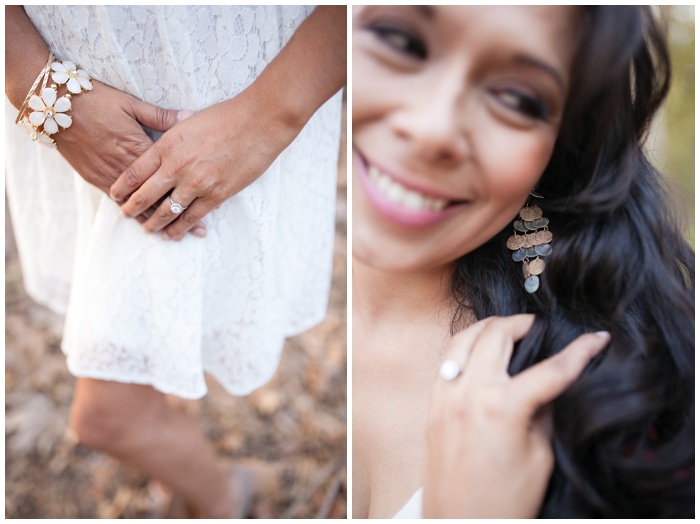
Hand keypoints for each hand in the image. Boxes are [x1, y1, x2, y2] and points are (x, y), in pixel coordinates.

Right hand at [52, 80, 205, 236]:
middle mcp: (125, 167)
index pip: (169, 178)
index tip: (208, 205)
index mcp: (139, 149)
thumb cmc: (96, 100)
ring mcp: (108, 175)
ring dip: (157, 221)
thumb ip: (162, 116)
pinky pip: (118, 203)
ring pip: (137, 206)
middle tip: (198, 232)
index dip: (188, 194)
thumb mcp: (132, 104)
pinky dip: (134, 215)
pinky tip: (146, 225)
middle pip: (156, 198)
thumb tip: (190, 116)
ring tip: (175, 236)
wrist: (53, 104)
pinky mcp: (95, 178)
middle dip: (178, 216)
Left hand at [109, 5, 345, 240]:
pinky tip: (173, 233)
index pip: (133, 172)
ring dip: (154, 223)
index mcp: (166, 145)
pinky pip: (192, 216)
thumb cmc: (227, 116)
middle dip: (132, 208)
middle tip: (125, 215)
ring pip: (167, 211)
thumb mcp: (189, 119)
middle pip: (145, 195)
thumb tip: (163, 136)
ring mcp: (196, 183)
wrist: (258, 122)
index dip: (121, 187)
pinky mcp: (216, 194)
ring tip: (148, 230)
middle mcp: (176, 167)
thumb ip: (172, 132)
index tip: (114, 195)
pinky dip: (180, 227)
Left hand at [422, 315, 609, 517]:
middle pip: (497, 334)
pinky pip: (447, 360)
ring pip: (464, 338)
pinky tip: (480, 353)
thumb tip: (549, 384)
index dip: (580, 351)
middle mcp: (468, 393)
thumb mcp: (540, 458)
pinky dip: (465, 347)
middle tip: (542, 329)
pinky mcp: (432, 405)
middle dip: (525, 324)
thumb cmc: (503, 502)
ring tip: (510, 331)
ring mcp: (445, 396)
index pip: (550, 368)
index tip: (597, 338)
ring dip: (489, 327)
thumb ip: (544, 412)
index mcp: (501, 407)